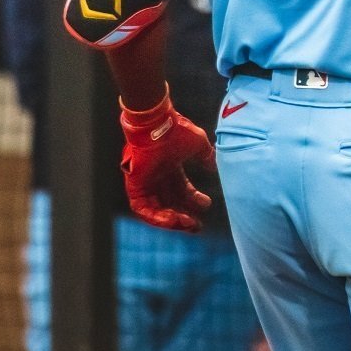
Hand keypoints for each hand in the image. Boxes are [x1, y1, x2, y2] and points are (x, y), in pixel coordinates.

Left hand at [119, 92, 215, 231]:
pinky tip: (172, 220)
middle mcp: (158, 177)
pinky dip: (156, 217)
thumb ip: (206, 156)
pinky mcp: (135, 187)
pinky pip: (143, 209)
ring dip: (172, 219)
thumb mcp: (198, 144)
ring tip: (188, 224)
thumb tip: (215, 167)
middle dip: (184, 216)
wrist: (157, 125)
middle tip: (197, 226)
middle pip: (171, 203)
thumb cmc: (177, 131)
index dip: (194, 199)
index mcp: (171, 168)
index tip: (206, 205)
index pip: (182, 190)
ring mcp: (146, 183)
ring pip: (157, 209)